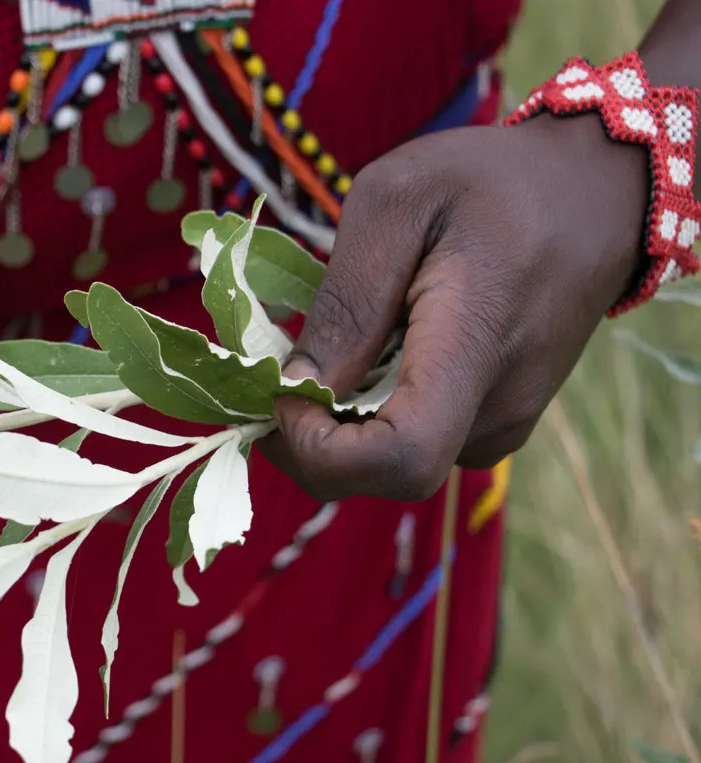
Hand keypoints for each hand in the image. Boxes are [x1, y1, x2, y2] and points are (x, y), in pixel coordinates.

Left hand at [262, 114, 647, 500]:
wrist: (594, 193)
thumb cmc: (488, 182)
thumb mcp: (396, 201)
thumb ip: (347, 301)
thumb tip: (296, 388)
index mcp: (477, 344)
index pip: (400, 457)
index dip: (320, 449)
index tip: (280, 394)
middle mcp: (499, 406)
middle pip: (381, 475)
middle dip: (308, 439)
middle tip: (273, 373)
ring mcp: (505, 424)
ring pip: (391, 463)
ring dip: (338, 423)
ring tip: (338, 344)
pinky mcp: (499, 423)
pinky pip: (416, 443)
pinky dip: (371, 415)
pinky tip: (375, 355)